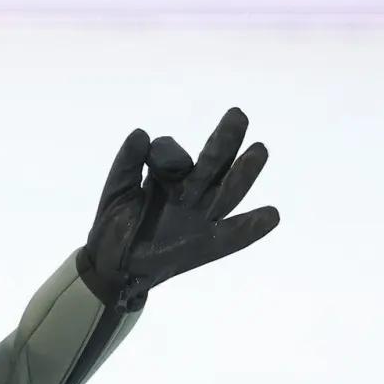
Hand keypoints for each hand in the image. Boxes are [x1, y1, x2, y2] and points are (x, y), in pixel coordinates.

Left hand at [77, 108, 278, 310]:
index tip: (153, 163)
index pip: (173, 157)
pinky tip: (271, 215)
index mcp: (168, 179)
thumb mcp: (117, 190)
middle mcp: (190, 194)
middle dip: (225, 141)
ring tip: (259, 150)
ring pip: (226, 191)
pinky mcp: (205, 245)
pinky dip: (250, 227)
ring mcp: (200, 218)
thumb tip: (141, 134)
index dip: (166, 154)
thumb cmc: (116, 226)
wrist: (113, 267)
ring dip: (243, 172)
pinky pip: (231, 235)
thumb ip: (127, 163)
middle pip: (213, 164)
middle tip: (238, 116)